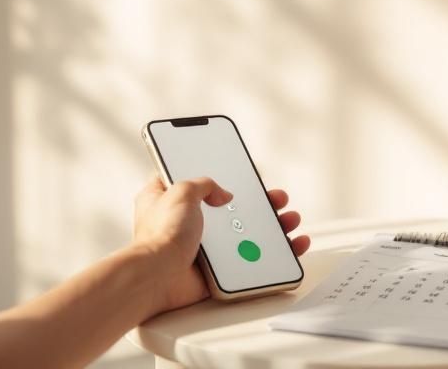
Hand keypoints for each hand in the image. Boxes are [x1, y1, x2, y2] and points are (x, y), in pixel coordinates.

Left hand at [132, 175, 310, 315]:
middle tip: (275, 197)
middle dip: (256, 203)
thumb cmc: (160, 236)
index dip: (216, 175)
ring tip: (288, 219)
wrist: (158, 278)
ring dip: (270, 227)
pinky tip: (288, 245)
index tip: (237, 170)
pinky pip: (247, 260)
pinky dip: (269, 255)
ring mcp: (203, 247)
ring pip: (243, 234)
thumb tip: (222, 193)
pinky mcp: (215, 270)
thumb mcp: (180, 191)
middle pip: (229, 208)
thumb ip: (203, 184)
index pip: (193, 180)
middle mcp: (186, 223)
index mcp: (169, 199)